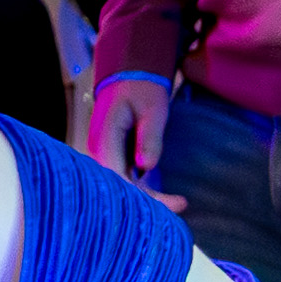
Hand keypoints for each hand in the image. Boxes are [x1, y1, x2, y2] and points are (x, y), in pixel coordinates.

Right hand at [83, 72, 178, 198]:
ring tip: (178, 203)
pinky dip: (144, 189)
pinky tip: (165, 197)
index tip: (172, 202)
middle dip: (148, 202)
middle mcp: (99, 150)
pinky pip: (125, 178)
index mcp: (104, 138)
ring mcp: (104, 154)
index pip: (118, 177)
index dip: (143, 195)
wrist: (128, 77)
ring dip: (147, 198)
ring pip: (122, 185)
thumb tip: (147, 166)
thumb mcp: (153, 109)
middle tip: (181, 204)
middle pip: (119, 186)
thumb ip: (150, 137)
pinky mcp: (113, 156)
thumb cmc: (141, 90)